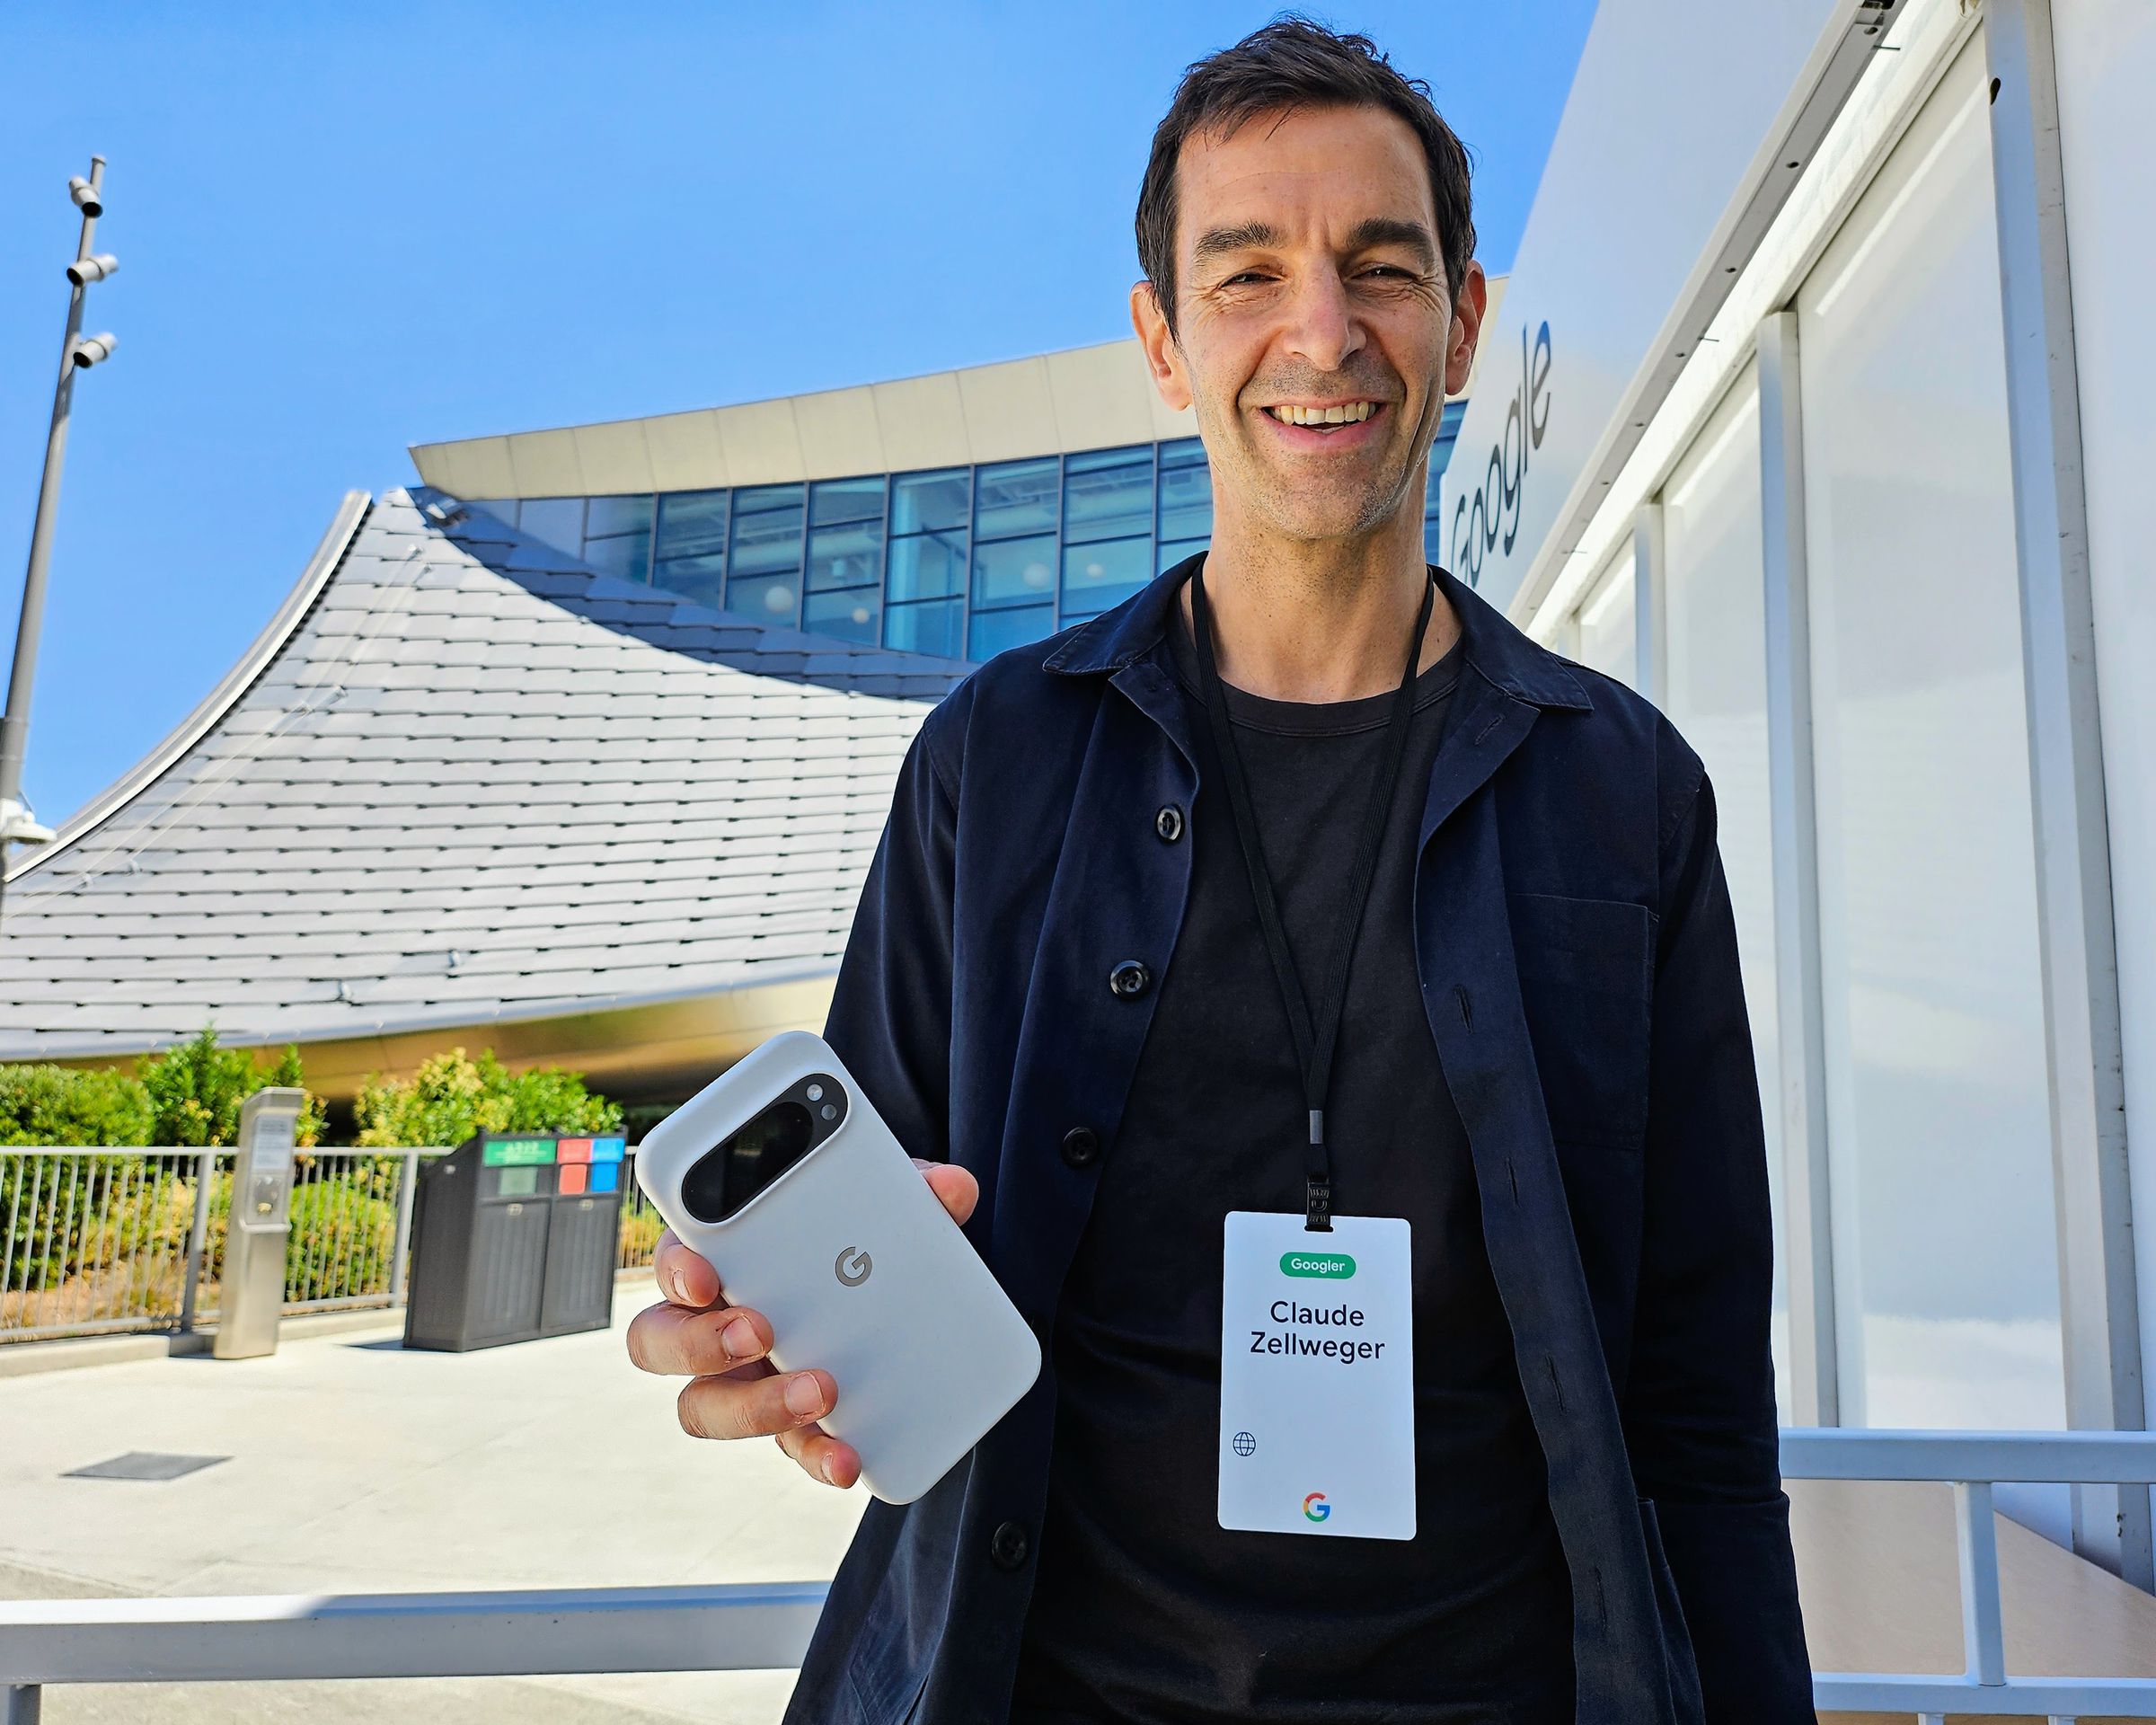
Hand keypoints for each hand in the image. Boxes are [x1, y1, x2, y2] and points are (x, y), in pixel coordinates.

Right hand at [625, 1158, 978, 1486]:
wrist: (899, 1287)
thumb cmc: (864, 1233)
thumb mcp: (888, 1203)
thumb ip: (913, 1191)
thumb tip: (953, 1189)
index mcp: (723, 1255)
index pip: (675, 1257)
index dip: (677, 1269)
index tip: (706, 1275)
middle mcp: (713, 1320)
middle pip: (660, 1342)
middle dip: (699, 1342)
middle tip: (758, 1333)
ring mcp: (744, 1377)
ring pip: (706, 1407)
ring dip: (755, 1406)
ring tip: (818, 1393)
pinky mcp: (790, 1421)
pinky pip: (787, 1447)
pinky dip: (816, 1456)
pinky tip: (850, 1460)